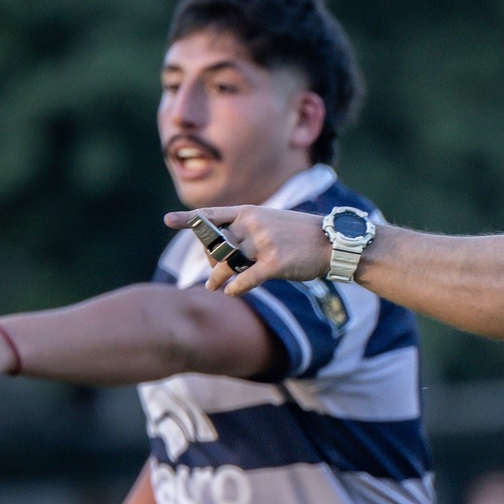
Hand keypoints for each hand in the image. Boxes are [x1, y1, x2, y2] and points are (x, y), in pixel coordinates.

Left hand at [166, 206, 330, 293]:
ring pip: (229, 263)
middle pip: (218, 245)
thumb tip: (225, 250)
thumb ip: (248, 231)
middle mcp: (253, 225)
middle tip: (212, 269)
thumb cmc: (303, 234)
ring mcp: (264, 244)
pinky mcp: (276, 263)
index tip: (168, 220)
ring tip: (212, 286)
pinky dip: (236, 287)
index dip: (189, 219)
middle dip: (211, 260)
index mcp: (250, 212)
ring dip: (217, 277)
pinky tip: (230, 292)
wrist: (334, 242)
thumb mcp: (273, 222)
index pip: (212, 215)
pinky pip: (247, 278)